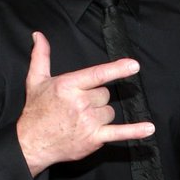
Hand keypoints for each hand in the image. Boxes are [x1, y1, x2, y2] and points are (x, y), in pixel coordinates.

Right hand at [16, 32, 154, 175]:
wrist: (31, 143)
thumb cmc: (36, 111)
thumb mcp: (35, 80)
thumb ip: (41, 56)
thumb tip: (38, 36)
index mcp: (69, 85)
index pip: (97, 75)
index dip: (117, 69)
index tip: (134, 65)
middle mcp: (80, 102)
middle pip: (104, 95)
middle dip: (95, 99)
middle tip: (78, 107)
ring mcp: (88, 121)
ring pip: (109, 112)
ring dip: (101, 116)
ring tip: (82, 121)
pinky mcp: (94, 138)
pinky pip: (119, 133)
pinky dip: (135, 131)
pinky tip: (149, 129)